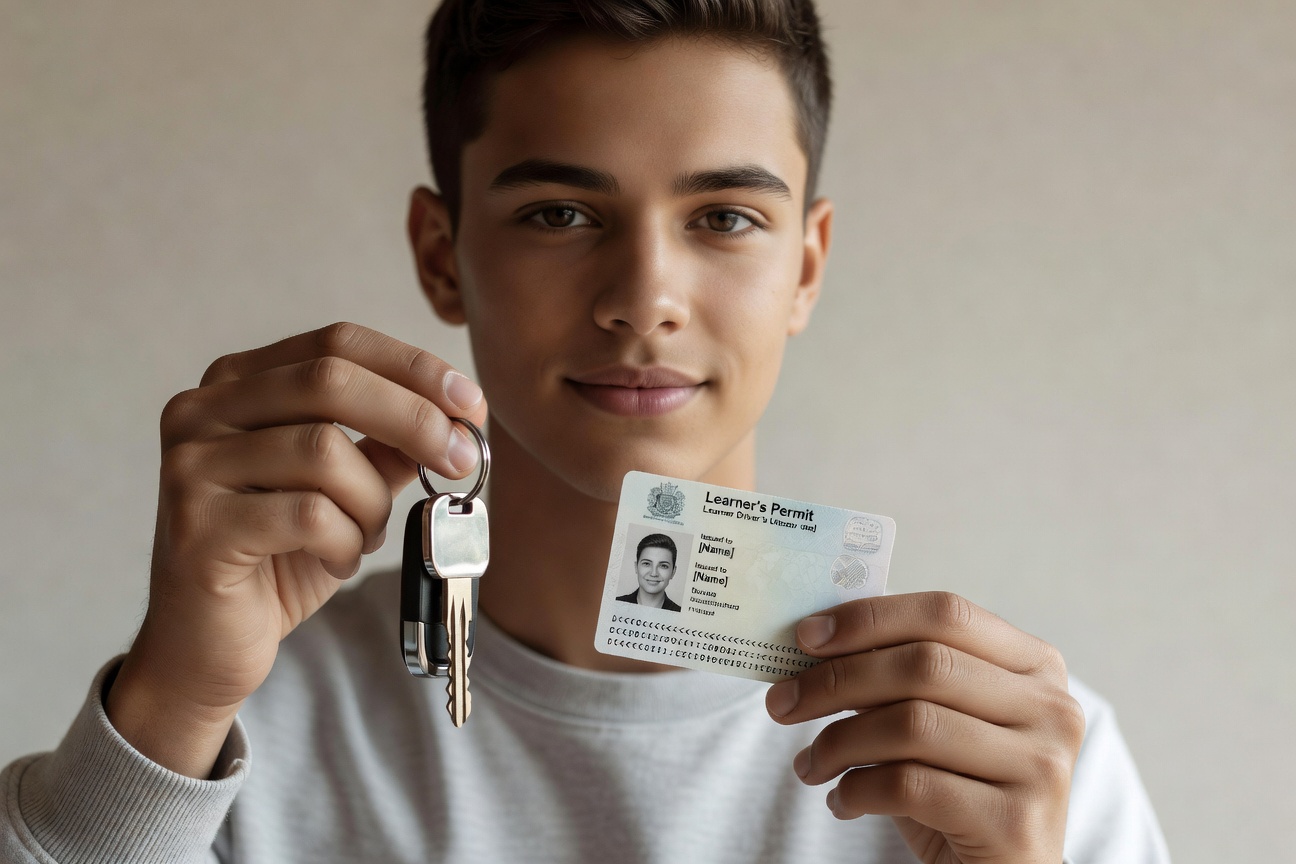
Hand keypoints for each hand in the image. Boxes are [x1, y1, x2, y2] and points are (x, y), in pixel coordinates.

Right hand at [107, 323, 486, 775]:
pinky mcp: (197, 527)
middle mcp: (202, 411)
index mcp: (237, 384)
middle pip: (330, 380)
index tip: (470, 402)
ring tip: (365, 535)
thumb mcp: (345, 491)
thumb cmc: (277, 560)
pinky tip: (337, 560)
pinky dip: (345, 541)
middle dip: (413, 418)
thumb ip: (386, 446)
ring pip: (323, 452)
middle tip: (462, 459)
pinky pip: (309, 515)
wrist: (205, 647)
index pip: (337, 343)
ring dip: (371, 501)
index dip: (412, 367)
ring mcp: (191, 466)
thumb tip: (458, 419)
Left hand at [765, 592, 1084, 863]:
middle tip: (781, 702)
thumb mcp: (934, 721)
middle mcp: (1051, 707)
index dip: (869, 619)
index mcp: (1034, 664)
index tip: (805, 635)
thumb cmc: (958, 788)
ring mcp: (1042, 766)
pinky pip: (911, 786)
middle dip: (836, 680)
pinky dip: (857, 790)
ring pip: (913, 724)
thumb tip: (812, 640)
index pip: (945, 613)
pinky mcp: (1016, 823)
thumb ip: (896, 676)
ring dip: (838, 742)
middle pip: (924, 665)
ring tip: (809, 765)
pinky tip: (841, 801)